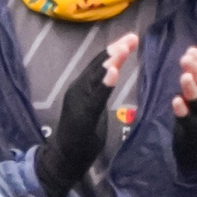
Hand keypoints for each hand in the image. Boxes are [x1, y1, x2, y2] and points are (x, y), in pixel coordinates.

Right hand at [35, 37, 131, 196]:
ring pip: (95, 77)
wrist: (64, 159)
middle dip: (115, 51)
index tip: (130, 39)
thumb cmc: (81, 136)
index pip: (99, 65)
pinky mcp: (81, 114)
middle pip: (97, 66)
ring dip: (110, 62)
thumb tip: (111, 76)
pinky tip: (113, 73)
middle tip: (132, 38)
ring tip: (123, 49)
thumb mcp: (95, 109)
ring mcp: (77, 100)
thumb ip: (101, 92)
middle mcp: (78, 89)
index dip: (114, 51)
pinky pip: (95, 97)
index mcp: (83, 87)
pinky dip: (104, 84)